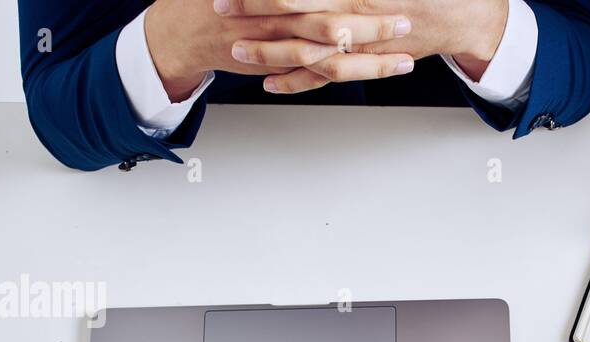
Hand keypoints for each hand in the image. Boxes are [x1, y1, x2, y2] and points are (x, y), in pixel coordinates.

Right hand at [144, 0, 413, 100]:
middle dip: (372, 25)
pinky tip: (367, 75)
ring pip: (330, 58)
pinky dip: (343, 76)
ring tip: (402, 61)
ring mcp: (279, 45)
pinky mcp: (278, 66)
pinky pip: (313, 76)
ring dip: (369, 61)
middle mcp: (280, 16)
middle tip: (404, 23)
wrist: (185, 29)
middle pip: (334, 22)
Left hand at [218, 0, 509, 86]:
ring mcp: (361, 41)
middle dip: (255, 10)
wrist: (463, 14)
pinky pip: (327, 76)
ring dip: (270, 50)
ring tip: (238, 50)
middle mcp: (357, 13)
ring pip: (307, 49)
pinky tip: (271, 83)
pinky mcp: (366, 61)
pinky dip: (298, 82)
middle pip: (296, 13)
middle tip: (221, 8)